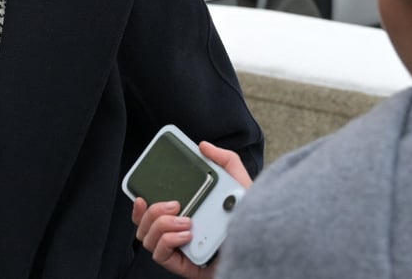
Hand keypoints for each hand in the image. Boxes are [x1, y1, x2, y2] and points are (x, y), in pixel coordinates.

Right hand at [131, 141, 252, 278]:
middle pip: (144, 225)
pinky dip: (167, 241)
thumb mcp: (242, 184)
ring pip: (148, 240)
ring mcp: (182, 251)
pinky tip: (186, 234)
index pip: (153, 212)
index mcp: (189, 215)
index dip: (140, 206)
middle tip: (174, 205)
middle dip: (151, 212)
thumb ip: (226, 161)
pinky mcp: (187, 267)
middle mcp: (181, 233)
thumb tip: (203, 145)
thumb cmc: (256, 220)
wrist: (271, 247)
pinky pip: (161, 255)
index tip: (141, 194)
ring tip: (186, 221)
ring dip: (160, 226)